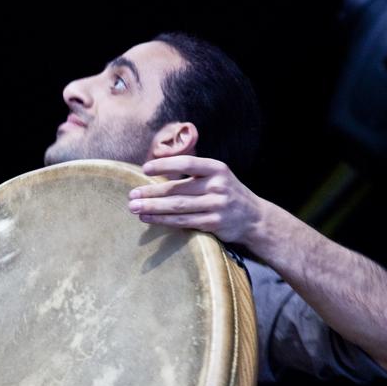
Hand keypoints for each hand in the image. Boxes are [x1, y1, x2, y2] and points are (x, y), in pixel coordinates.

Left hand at [127, 156, 265, 245]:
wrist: (254, 218)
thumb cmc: (226, 194)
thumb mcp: (217, 176)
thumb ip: (193, 173)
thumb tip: (155, 171)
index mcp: (217, 168)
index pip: (187, 163)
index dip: (165, 165)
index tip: (145, 169)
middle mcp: (218, 185)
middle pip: (178, 188)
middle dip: (151, 192)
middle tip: (132, 195)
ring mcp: (217, 205)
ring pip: (178, 206)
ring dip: (153, 207)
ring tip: (134, 208)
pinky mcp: (214, 223)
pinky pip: (184, 221)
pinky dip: (163, 220)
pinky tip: (149, 219)